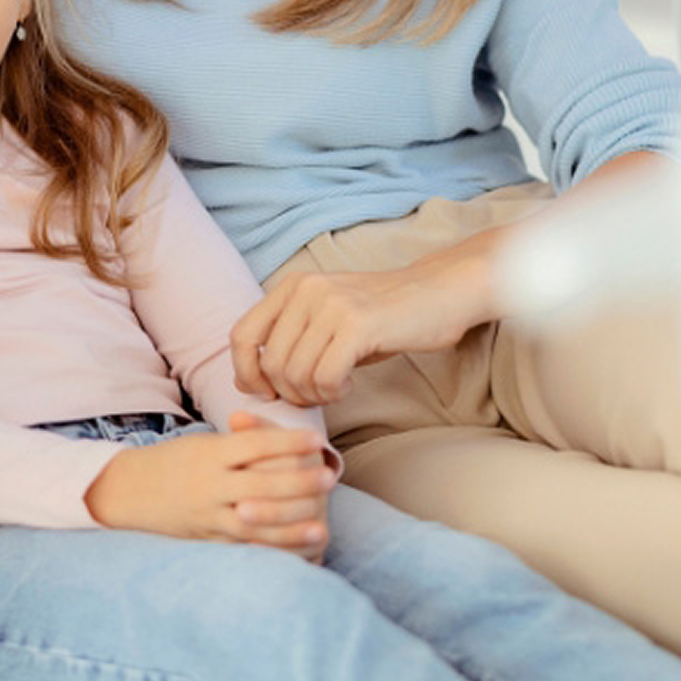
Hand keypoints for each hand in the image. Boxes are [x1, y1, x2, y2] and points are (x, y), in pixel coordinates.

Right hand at [84, 419, 333, 556]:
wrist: (128, 491)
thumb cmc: (175, 461)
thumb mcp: (204, 443)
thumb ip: (241, 442)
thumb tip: (284, 438)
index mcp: (210, 453)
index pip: (256, 445)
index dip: (288, 443)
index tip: (317, 441)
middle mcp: (209, 484)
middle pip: (261, 484)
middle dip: (298, 483)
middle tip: (329, 479)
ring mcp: (207, 515)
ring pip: (254, 523)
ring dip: (291, 527)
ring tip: (323, 527)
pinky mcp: (207, 539)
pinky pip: (242, 548)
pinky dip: (269, 552)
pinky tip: (292, 557)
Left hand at [230, 245, 497, 407]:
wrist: (438, 293)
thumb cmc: (381, 316)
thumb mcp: (326, 320)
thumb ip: (288, 343)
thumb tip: (246, 382)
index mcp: (292, 286)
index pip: (242, 335)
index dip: (246, 373)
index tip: (269, 392)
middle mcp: (305, 289)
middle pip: (270, 363)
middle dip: (289, 392)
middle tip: (318, 393)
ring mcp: (330, 304)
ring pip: (296, 374)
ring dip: (315, 394)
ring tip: (337, 386)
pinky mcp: (357, 324)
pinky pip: (325, 377)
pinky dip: (334, 391)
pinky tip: (350, 383)